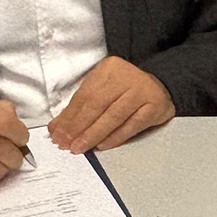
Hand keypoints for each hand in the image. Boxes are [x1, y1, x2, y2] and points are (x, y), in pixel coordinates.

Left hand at [47, 56, 175, 153]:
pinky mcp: (154, 106)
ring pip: (113, 116)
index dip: (69, 116)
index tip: (57, 133)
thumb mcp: (102, 87)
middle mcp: (126, 76)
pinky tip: (101, 146)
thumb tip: (57, 127)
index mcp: (109, 68)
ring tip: (79, 148)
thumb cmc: (125, 88)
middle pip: (97, 105)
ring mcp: (142, 91)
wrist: (160, 84)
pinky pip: (131, 125)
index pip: (85, 94)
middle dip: (78, 127)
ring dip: (93, 135)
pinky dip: (115, 137)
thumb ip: (80, 106)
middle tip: (65, 143)